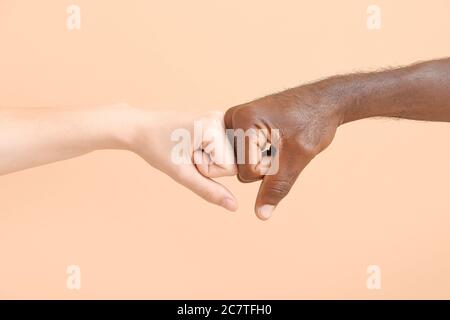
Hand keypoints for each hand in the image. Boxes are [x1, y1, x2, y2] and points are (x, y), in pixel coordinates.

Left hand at [129, 108, 237, 210]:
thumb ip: (210, 190)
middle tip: (187, 153)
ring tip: (188, 147)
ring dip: (209, 158)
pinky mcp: (216, 120)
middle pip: (233, 161)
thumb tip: (234, 206)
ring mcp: (220, 117)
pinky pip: (223, 148)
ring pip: (229, 156)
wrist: (139, 128)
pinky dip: (208, 151)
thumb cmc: (156, 148)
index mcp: (214, 126)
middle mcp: (221, 118)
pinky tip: (192, 142)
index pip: (231, 169)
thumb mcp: (182, 173)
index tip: (188, 158)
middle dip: (210, 165)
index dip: (208, 171)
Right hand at [224, 84, 342, 219]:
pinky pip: (245, 154)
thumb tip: (261, 215)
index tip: (287, 147)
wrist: (325, 101)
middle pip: (240, 168)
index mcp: (242, 121)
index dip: (271, 170)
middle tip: (285, 144)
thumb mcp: (297, 158)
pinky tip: (276, 140)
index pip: (245, 172)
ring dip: (264, 161)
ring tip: (282, 141)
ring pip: (243, 163)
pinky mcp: (241, 125)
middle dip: (265, 165)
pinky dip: (262, 154)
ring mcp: (236, 121)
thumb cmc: (313, 122)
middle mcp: (233, 118)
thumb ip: (276, 187)